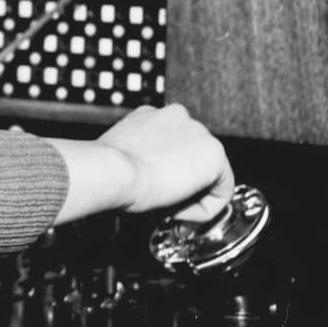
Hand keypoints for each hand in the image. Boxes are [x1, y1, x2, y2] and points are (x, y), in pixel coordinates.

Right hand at [49, 104, 233, 225]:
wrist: (111, 171)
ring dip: (193, 194)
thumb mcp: (121, 153)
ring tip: (168, 207)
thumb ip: (137, 155)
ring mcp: (199, 133)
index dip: (163, 173)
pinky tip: (182, 212)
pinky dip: (206, 207)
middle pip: (193, 158)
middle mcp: (178, 116)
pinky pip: (222, 190)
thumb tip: (142, 173)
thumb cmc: (105, 168)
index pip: (172, 145)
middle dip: (182, 183)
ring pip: (209, 173)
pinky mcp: (214, 154)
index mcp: (152, 114)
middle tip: (161, 202)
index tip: (152, 189)